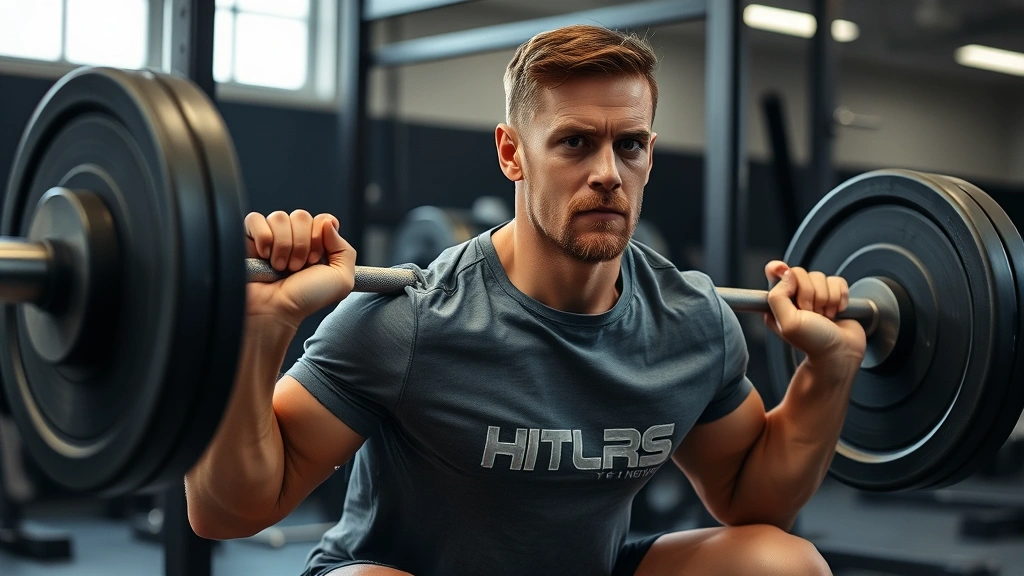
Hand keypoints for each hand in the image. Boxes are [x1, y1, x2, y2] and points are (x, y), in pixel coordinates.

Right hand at [244, 210, 355, 325]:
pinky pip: (256, 219)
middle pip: (301, 216)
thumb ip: (345, 250)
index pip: (323, 219)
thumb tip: (328, 223)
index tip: (315, 260)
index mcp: (318, 244)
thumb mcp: (340, 280)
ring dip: (283, 246)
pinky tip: (264, 256)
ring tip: (281, 267)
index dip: (320, 237)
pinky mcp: (249, 237)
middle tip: (297, 267)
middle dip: (302, 244)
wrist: (274, 310)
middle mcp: (295, 237)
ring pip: (279, 217)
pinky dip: (262, 238)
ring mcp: (272, 236)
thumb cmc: (305, 299)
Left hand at [763, 261, 865, 364]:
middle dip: (809, 295)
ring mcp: (815, 295)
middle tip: (811, 314)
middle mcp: (795, 296)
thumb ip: (778, 297)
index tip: (788, 277)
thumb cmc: (814, 343)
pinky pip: (838, 281)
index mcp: (778, 301)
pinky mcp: (834, 294)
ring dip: (825, 299)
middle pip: (801, 273)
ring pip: (821, 276)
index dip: (781, 271)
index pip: (775, 272)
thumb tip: (786, 273)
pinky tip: (836, 312)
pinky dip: (840, 297)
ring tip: (823, 317)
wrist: (840, 353)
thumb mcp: (787, 323)